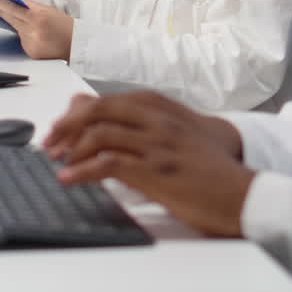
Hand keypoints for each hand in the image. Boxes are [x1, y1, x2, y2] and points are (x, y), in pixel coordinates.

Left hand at [0, 0, 73, 60]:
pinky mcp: (30, 52)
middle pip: (9, 18)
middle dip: (0, 10)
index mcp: (37, 17)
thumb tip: (16, 3)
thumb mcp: (49, 10)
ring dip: (18, 24)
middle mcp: (32, 31)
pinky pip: (23, 41)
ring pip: (17, 30)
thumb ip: (31, 7)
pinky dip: (27, 37)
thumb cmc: (66, 27)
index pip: (11, 8)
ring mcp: (30, 43)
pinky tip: (39, 36)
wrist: (77, 45)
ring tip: (33, 23)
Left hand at [42, 91, 253, 236]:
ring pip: (99, 134)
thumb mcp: (177, 131)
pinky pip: (109, 164)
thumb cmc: (211, 164)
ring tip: (56, 161)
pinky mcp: (155, 170)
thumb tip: (100, 118)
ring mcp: (156, 143)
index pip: (108, 100)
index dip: (78, 113)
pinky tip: (69, 179)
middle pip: (98, 110)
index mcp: (160, 106)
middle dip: (66, 126)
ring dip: (70, 148)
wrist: (242, 191)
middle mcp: (156, 119)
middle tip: (49, 143)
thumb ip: (141, 120)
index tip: (60, 127)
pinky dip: (82, 171)